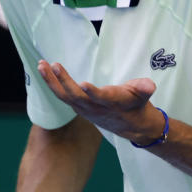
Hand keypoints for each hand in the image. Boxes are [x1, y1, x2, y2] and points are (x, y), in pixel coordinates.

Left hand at [37, 60, 163, 144]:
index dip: (94, 93)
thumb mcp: (143, 95)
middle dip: (64, 82)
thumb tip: (149, 86)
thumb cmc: (136, 104)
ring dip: (51, 81)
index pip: (103, 99)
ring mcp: (85, 109)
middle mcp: (96, 108)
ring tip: (41, 65)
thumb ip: (144, 88)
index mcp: (113, 103)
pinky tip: (44, 71)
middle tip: (54, 65)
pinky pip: (62, 96)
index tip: (84, 84)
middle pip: (76, 97)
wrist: (132, 127)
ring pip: (65, 97)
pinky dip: (52, 84)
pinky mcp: (78, 108)